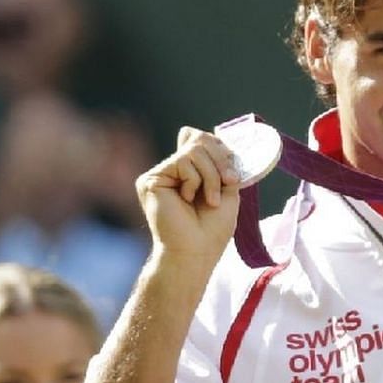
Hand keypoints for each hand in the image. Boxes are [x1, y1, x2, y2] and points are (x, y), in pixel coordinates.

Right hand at [137, 128, 241, 267]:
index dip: (221, 149)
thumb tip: (189, 131)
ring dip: (211, 176)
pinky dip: (196, 181)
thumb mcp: (224, 186)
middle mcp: (172, 170)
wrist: (196, 252)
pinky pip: (183, 161)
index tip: (232, 175)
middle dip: (221, 160)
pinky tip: (187, 200)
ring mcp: (160, 174)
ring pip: (194, 150)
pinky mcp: (151, 179)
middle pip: (200, 139)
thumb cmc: (211, 229)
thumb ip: (214, 159)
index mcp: (188, 172)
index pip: (202, 139)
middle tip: (229, 183)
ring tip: (209, 200)